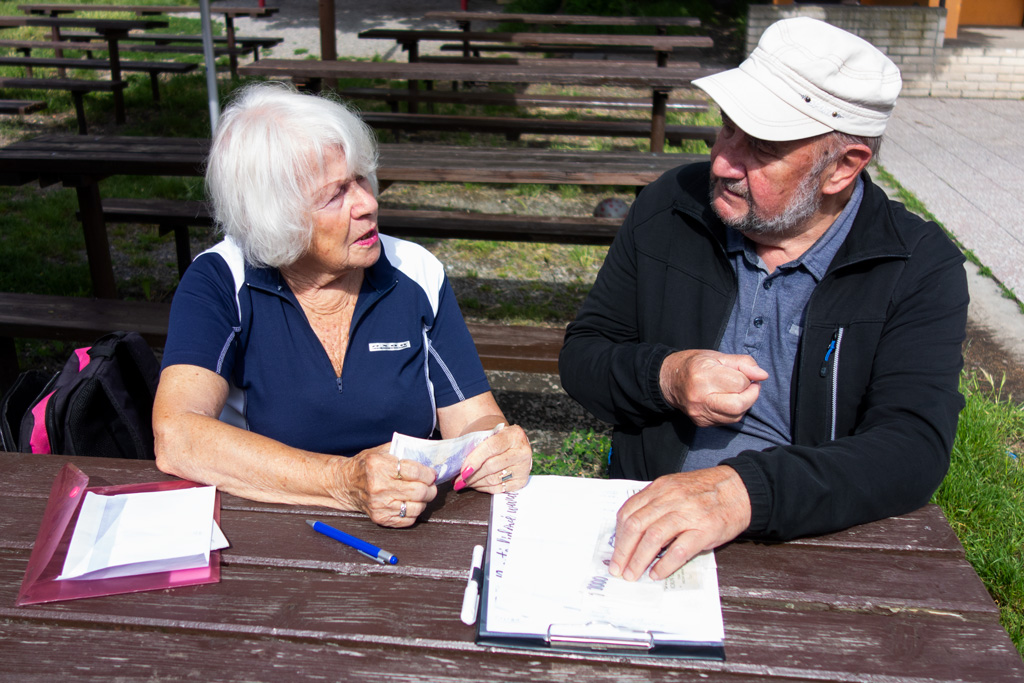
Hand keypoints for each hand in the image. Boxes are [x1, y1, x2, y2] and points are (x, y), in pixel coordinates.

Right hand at [332, 444, 437, 527]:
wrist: (346, 484)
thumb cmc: (366, 466)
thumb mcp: (382, 451)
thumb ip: (404, 451)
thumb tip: (429, 457)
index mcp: (379, 466)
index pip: (415, 472)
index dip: (428, 474)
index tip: (431, 474)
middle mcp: (378, 487)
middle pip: (418, 491)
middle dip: (430, 488)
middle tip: (430, 485)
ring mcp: (379, 505)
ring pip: (416, 507)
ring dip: (424, 501)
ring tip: (421, 494)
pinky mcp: (380, 518)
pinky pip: (408, 519)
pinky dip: (414, 512)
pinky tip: (410, 503)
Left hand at [453, 425, 531, 493]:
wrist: (509, 443)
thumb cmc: (493, 438)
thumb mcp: (487, 435)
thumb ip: (474, 446)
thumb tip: (456, 465)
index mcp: (514, 435)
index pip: (491, 447)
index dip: (475, 459)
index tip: (462, 470)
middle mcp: (522, 451)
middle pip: (491, 466)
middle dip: (471, 475)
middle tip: (458, 480)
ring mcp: (524, 468)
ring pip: (494, 479)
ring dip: (475, 483)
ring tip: (464, 482)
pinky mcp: (521, 481)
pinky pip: (498, 489)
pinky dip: (483, 488)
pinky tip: (476, 484)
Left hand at [609, 466, 750, 580]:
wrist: (740, 489)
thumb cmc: (706, 492)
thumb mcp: (675, 489)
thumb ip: (655, 505)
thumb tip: (633, 533)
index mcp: (660, 488)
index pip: (629, 512)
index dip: (618, 536)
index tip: (614, 553)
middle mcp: (671, 499)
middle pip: (636, 526)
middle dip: (622, 551)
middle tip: (617, 569)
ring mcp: (688, 514)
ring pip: (653, 538)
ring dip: (638, 560)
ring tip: (633, 574)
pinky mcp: (704, 530)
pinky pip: (679, 550)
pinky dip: (664, 565)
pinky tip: (657, 574)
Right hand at [659, 349, 767, 426]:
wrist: (668, 380)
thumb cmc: (694, 364)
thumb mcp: (718, 356)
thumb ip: (743, 363)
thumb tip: (763, 375)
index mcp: (703, 375)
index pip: (740, 382)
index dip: (747, 377)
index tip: (743, 373)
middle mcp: (700, 396)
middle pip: (739, 404)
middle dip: (751, 395)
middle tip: (750, 386)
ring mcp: (699, 412)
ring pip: (735, 415)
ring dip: (744, 404)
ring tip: (738, 392)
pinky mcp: (701, 422)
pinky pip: (727, 421)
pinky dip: (733, 412)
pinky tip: (728, 401)